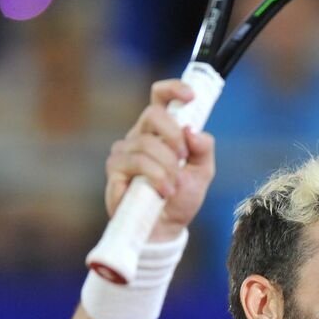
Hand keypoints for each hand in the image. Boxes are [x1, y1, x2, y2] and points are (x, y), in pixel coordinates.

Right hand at [104, 79, 215, 240]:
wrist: (166, 229)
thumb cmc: (181, 198)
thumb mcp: (203, 172)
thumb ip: (203, 148)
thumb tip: (192, 130)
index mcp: (160, 131)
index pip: (160, 98)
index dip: (173, 89)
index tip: (190, 97)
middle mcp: (139, 136)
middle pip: (153, 114)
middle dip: (173, 135)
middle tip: (183, 158)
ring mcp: (124, 153)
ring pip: (146, 143)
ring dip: (166, 167)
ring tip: (173, 187)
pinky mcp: (114, 172)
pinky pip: (136, 163)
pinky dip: (155, 177)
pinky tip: (162, 192)